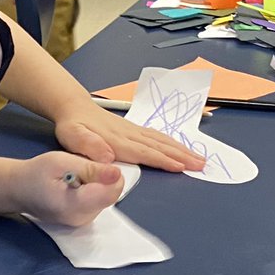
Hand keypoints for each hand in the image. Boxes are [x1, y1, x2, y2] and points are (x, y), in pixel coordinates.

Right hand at [14, 152, 122, 226]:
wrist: (18, 189)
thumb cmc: (35, 173)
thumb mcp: (61, 161)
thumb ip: (90, 169)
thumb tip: (116, 174)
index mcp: (73, 205)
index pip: (110, 193)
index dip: (110, 176)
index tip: (95, 165)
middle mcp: (80, 219)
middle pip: (110, 196)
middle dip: (102, 179)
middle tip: (79, 170)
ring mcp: (82, 222)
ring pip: (106, 199)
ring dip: (96, 185)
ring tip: (74, 178)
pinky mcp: (82, 221)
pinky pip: (98, 203)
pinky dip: (92, 192)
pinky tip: (75, 187)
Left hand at [53, 101, 205, 171]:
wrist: (73, 108)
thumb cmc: (72, 126)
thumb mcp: (73, 136)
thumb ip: (88, 146)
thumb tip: (107, 157)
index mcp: (117, 141)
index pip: (144, 152)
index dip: (163, 160)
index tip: (180, 167)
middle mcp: (129, 135)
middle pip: (160, 147)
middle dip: (182, 156)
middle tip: (202, 165)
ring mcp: (133, 131)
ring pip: (161, 141)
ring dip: (181, 149)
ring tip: (199, 158)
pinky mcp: (133, 129)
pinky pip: (157, 136)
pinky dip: (172, 142)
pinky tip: (180, 147)